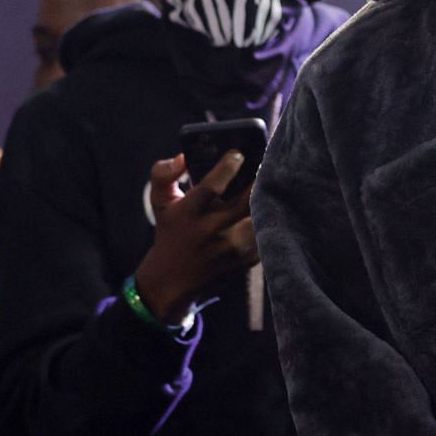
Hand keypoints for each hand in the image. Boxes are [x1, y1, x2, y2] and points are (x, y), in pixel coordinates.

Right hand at [133, 151, 258, 323]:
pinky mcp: (245, 260)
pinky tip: (273, 205)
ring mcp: (229, 249)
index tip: (238, 154)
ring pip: (260, 218)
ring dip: (268, 199)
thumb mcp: (160, 203)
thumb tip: (182, 157)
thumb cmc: (170, 233)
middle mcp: (209, 231)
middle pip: (244, 201)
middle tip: (265, 164)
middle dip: (258, 180)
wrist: (171, 281)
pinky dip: (270, 218)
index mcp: (188, 213)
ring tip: (275, 182)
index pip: (212, 186)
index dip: (228, 166)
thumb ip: (164, 175)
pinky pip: (266, 234)